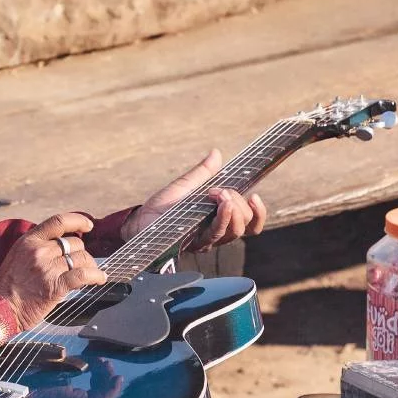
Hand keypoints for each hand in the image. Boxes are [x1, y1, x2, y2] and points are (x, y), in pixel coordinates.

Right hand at [0, 213, 108, 328]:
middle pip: (75, 243)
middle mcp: (39, 251)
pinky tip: (100, 279)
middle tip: (82, 264)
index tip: (88, 226)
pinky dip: (96, 276)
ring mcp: (47, 268)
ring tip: (91, 273)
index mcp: (29, 240)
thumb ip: (38, 246)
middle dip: (82, 253)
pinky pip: (83, 275)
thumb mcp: (18, 254)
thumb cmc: (8, 285)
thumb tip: (62, 244)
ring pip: (82, 258)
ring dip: (90, 265)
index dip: (78, 221)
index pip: (59, 222)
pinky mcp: (55, 286)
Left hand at [123, 149, 266, 250]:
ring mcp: (205, 240)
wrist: (139, 222)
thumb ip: (203, 173)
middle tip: (222, 190)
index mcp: (218, 220)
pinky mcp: (194, 244)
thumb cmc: (161, 206)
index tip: (255, 196)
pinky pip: (214, 236)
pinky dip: (222, 218)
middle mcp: (215, 233)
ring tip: (222, 194)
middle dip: (239, 205)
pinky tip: (222, 204)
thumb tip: (216, 153)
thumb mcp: (184, 186)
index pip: (248, 224)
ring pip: (232, 232)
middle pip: (243, 226)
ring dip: (232, 210)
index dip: (258, 213)